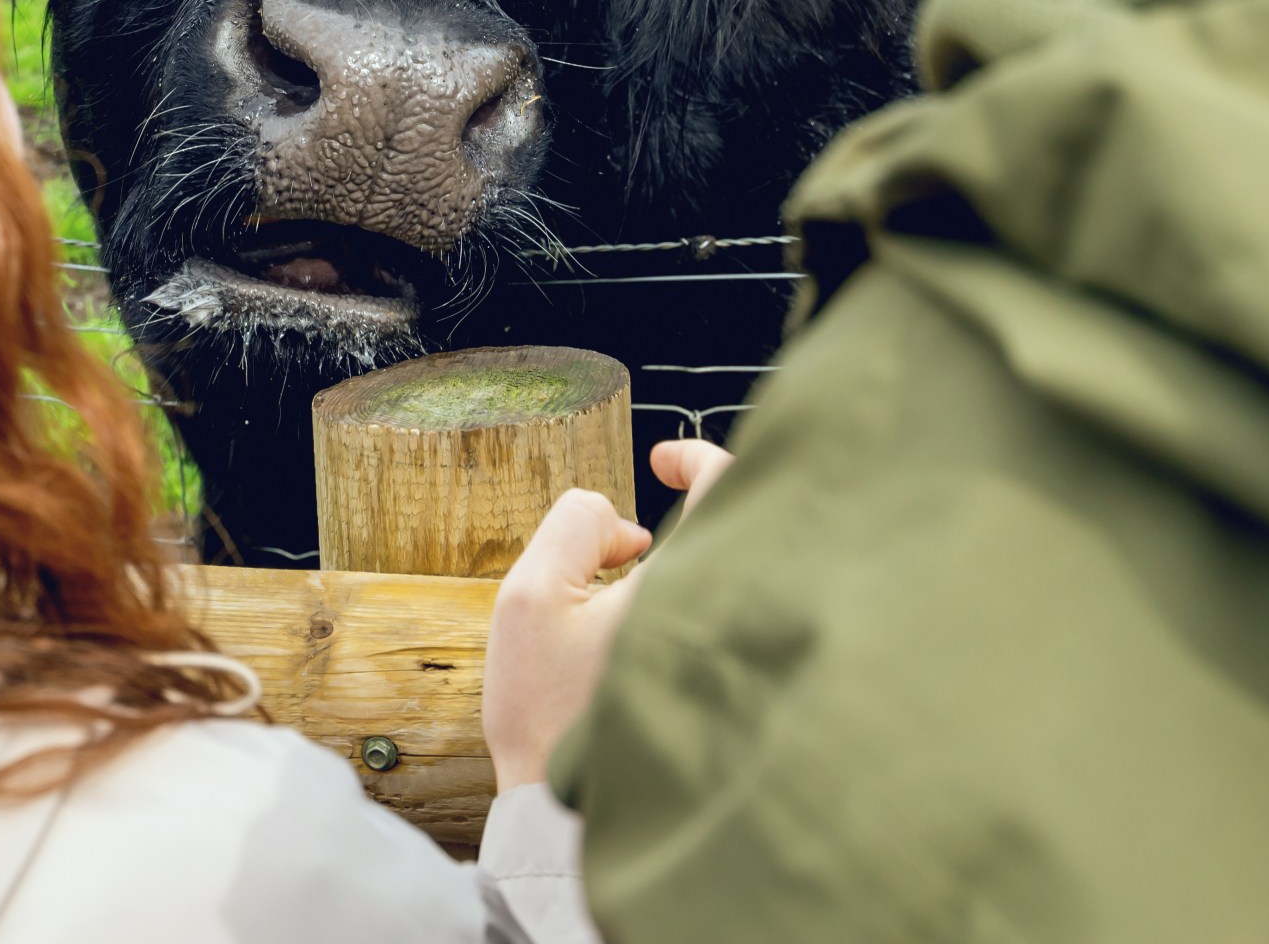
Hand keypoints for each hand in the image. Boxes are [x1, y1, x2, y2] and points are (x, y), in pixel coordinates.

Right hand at [481, 440, 732, 792]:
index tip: (662, 462)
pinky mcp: (728, 695)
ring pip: (727, 580)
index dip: (699, 458)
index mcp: (688, 592)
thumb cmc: (544, 710)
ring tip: (617, 611)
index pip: (731, 489)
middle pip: (737, 535)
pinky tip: (633, 642)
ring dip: (679, 570)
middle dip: (685, 522)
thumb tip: (627, 526)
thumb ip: (575, 526)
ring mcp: (734, 662)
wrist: (557, 811)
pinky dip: (685, 611)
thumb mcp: (531, 596)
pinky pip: (723, 623)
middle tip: (625, 548)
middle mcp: (730, 623)